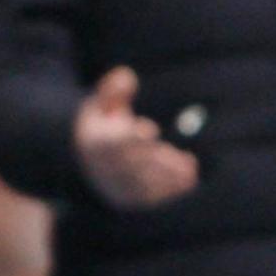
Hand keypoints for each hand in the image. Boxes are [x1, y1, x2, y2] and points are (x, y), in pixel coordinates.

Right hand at [76, 66, 197, 208]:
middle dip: (156, 159)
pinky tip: (189, 173)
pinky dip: (172, 187)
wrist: (86, 167)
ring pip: (145, 183)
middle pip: (133, 165)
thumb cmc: (100, 128)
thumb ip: (112, 90)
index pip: (114, 142)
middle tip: (176, 154)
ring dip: (168, 174)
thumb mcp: (98, 105)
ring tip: (186, 162)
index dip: (132, 138)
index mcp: (98, 144)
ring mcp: (120, 186)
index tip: (151, 130)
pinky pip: (154, 197)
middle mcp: (108, 168)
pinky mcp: (134, 199)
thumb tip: (128, 76)